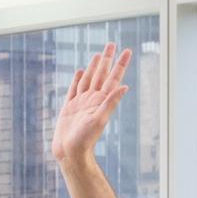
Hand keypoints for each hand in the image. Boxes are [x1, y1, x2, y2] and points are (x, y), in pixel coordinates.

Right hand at [51, 47, 128, 168]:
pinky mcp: (69, 108)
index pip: (113, 78)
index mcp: (101, 100)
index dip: (120, 64)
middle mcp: (93, 99)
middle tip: (112, 44)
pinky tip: (81, 72)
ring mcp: (81, 102)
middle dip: (107, 59)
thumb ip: (111, 103)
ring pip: (89, 79)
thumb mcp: (99, 120)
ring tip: (99, 54)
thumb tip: (125, 87)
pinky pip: (74, 89)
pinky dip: (78, 79)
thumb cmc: (85, 140)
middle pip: (101, 74)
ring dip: (94, 66)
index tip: (127, 51)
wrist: (70, 153)